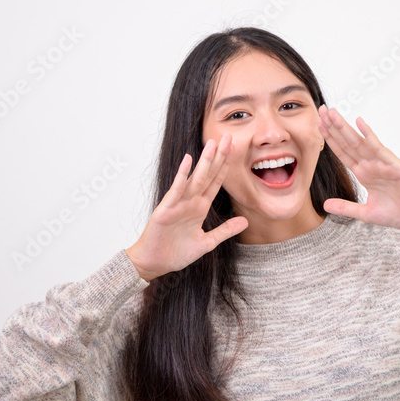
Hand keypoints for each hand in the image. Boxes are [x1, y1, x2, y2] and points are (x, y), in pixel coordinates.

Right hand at [126, 134, 248, 280]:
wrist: (154, 263)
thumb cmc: (176, 253)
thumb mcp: (207, 243)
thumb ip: (225, 231)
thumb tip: (245, 221)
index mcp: (200, 208)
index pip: (216, 183)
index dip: (225, 167)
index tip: (234, 150)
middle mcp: (190, 202)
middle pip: (208, 175)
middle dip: (218, 157)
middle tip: (228, 137)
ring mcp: (178, 204)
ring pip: (195, 179)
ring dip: (204, 161)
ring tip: (212, 143)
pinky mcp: (166, 209)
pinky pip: (176, 190)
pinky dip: (182, 175)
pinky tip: (188, 161)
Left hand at [317, 105, 399, 229]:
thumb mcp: (366, 213)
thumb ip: (346, 208)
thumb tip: (325, 205)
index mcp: (364, 174)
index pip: (342, 153)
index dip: (330, 139)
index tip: (318, 125)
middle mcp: (370, 165)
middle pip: (347, 142)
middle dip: (333, 127)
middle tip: (321, 110)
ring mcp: (381, 163)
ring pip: (358, 142)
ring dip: (345, 127)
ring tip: (332, 113)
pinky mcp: (393, 165)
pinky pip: (378, 148)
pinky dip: (369, 135)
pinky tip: (359, 123)